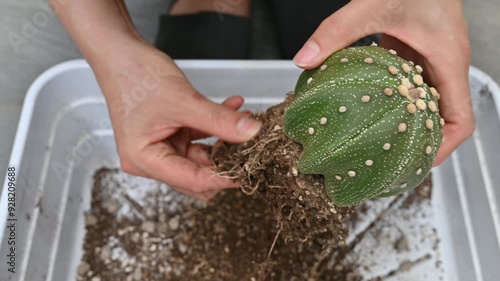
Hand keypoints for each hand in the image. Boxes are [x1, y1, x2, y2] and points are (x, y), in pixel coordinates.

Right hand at [94, 43, 260, 199]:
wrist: (121, 53)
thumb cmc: (136, 75)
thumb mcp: (183, 101)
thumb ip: (219, 120)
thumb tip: (251, 132)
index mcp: (145, 160)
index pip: (192, 181)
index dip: (223, 178)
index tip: (249, 171)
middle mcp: (151, 160)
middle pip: (197, 176)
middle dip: (224, 162)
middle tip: (250, 148)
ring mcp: (161, 147)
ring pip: (202, 157)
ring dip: (224, 141)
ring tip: (243, 121)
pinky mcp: (170, 135)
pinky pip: (199, 138)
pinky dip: (215, 127)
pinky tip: (232, 108)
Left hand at [293, 0, 473, 165]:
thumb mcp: (374, 4)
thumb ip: (338, 31)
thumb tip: (306, 57)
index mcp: (448, 61)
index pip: (461, 120)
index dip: (443, 148)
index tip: (417, 162)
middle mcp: (444, 64)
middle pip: (443, 118)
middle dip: (420, 142)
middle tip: (390, 160)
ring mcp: (432, 58)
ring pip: (427, 102)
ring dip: (407, 122)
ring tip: (379, 141)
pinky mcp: (417, 51)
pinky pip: (412, 84)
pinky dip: (397, 99)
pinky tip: (371, 104)